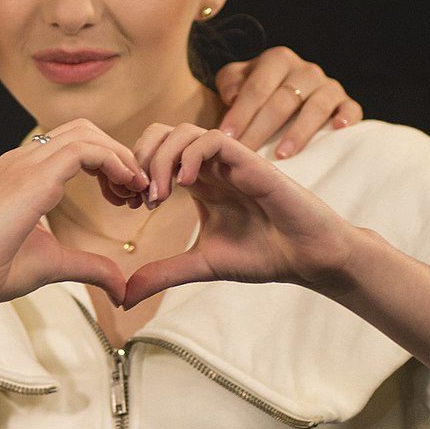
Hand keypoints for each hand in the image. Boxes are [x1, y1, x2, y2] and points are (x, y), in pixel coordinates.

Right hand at [0, 119, 148, 316]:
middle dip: (118, 154)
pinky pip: (84, 150)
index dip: (107, 163)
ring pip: (86, 134)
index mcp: (22, 173)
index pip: (73, 145)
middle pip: (83, 131)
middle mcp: (22, 160)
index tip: (125, 198)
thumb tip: (121, 287)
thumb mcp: (53, 263)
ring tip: (135, 191)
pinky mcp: (33, 176)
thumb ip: (89, 266)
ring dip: (119, 157)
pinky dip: (113, 162)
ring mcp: (25, 164)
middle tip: (136, 191)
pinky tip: (124, 188)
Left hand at [124, 123, 366, 308]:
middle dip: (140, 158)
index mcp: (197, 181)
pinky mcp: (250, 161)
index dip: (133, 172)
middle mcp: (209, 165)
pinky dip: (191, 155)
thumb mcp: (201, 264)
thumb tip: (123, 297)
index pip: (153, 153)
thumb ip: (163, 273)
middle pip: (160, 133)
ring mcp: (229, 161)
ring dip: (161, 159)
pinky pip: (212, 139)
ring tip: (160, 196)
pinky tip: (186, 185)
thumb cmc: (262, 255)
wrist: (307, 257)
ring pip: (182, 131)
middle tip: (140, 196)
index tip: (130, 206)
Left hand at [214, 46, 361, 156]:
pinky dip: (346, 117)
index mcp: (277, 59)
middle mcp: (305, 69)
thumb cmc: (257, 92)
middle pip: (283, 100)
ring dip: (298, 132)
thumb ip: (229, 84)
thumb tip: (232, 96)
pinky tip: (337, 129)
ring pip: (316, 106)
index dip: (240, 113)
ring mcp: (328, 85)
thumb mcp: (237, 81)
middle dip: (262, 129)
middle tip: (246, 153)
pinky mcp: (346, 102)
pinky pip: (351, 109)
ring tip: (281, 155)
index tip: (227, 137)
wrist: (286, 97)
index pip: (257, 88)